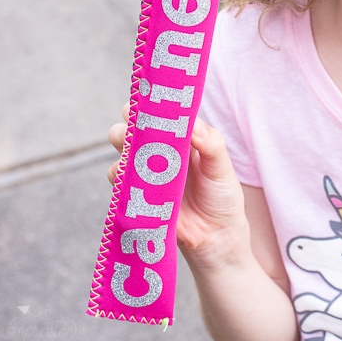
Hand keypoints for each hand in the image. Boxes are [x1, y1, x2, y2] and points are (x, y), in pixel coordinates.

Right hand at [106, 104, 247, 268]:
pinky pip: (119, 182)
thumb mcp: (222, 168)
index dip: (151, 106)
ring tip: (135, 152)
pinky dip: (120, 177)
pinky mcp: (137, 196)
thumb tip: (192, 123)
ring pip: (122, 152)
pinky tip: (133, 180)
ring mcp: (146, 174)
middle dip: (129, 123)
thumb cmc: (222, 197)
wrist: (215, 238)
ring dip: (123, 148)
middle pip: (134, 129)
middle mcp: (160, 153)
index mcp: (181, 139)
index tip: (147, 102)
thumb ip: (210, 143)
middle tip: (134, 125)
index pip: (161, 115)